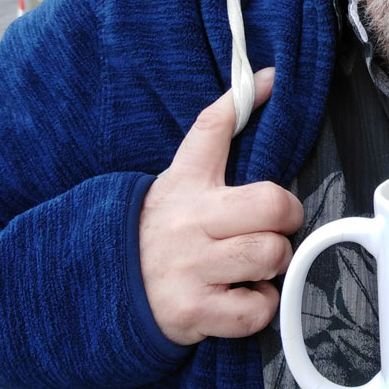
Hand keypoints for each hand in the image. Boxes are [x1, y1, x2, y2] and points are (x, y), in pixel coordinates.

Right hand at [139, 68, 303, 344]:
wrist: (103, 291)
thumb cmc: (161, 230)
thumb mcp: (181, 176)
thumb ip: (220, 128)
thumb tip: (265, 77)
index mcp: (186, 184)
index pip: (213, 128)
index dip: (245, 102)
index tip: (272, 81)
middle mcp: (188, 222)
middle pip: (272, 205)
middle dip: (285, 219)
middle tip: (270, 228)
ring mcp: (189, 268)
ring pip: (270, 255)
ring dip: (273, 265)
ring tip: (251, 265)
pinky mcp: (192, 312)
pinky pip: (256, 308)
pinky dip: (259, 307)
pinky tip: (239, 296)